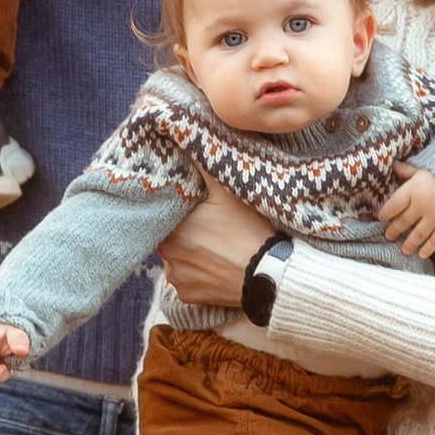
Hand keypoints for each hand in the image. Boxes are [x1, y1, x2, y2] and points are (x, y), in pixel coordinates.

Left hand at [154, 177, 268, 309]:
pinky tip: (215, 265)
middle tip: (209, 227)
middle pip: (171, 236)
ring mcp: (176, 278)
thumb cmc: (247, 231)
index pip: (168, 214)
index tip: (198, 209)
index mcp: (171, 229)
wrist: (267, 275)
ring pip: (177, 258)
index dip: (182, 210)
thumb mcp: (227, 193)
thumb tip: (187, 138)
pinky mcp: (188, 296)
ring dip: (190, 253)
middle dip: (185, 231)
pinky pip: (186, 280)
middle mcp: (166, 255)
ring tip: (215, 247)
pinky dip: (198, 274)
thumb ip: (204, 165)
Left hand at [376, 166, 434, 259]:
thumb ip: (408, 171)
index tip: (381, 217)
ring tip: (404, 250)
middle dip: (395, 229)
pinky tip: (422, 254)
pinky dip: (429, 248)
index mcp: (414, 189)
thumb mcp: (423, 170)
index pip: (395, 204)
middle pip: (404, 220)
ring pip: (418, 234)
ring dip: (409, 243)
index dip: (386, 211)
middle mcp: (422, 205)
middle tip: (388, 236)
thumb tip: (393, 165)